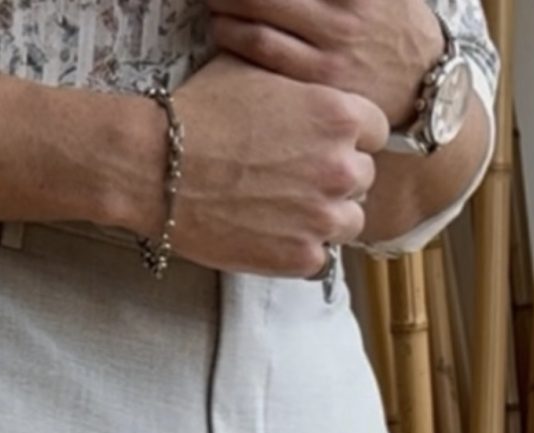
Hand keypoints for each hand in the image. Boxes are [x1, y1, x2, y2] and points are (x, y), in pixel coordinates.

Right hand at [157, 53, 388, 278]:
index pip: (375, 132)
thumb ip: (299, 85)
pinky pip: (319, 259)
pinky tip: (271, 235)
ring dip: (324, 218)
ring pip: (348, 223)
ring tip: (287, 212)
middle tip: (298, 181)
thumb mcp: (257, 72)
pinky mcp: (300, 257)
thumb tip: (304, 90)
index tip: (326, 147)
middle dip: (335, 179)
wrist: (158, 167)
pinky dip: (299, 250)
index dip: (349, 139)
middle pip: (362, 179)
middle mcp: (340, 167)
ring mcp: (323, 217)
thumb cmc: (200, 113)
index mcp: (339, 115)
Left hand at [208, 0, 445, 129]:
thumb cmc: (393, 20)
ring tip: (213, 3)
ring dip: (227, 9)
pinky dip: (237, 39)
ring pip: (260, 25)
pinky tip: (224, 30)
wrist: (424, 82)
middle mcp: (343, 14)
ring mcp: (331, 50)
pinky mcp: (319, 83)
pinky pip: (266, 57)